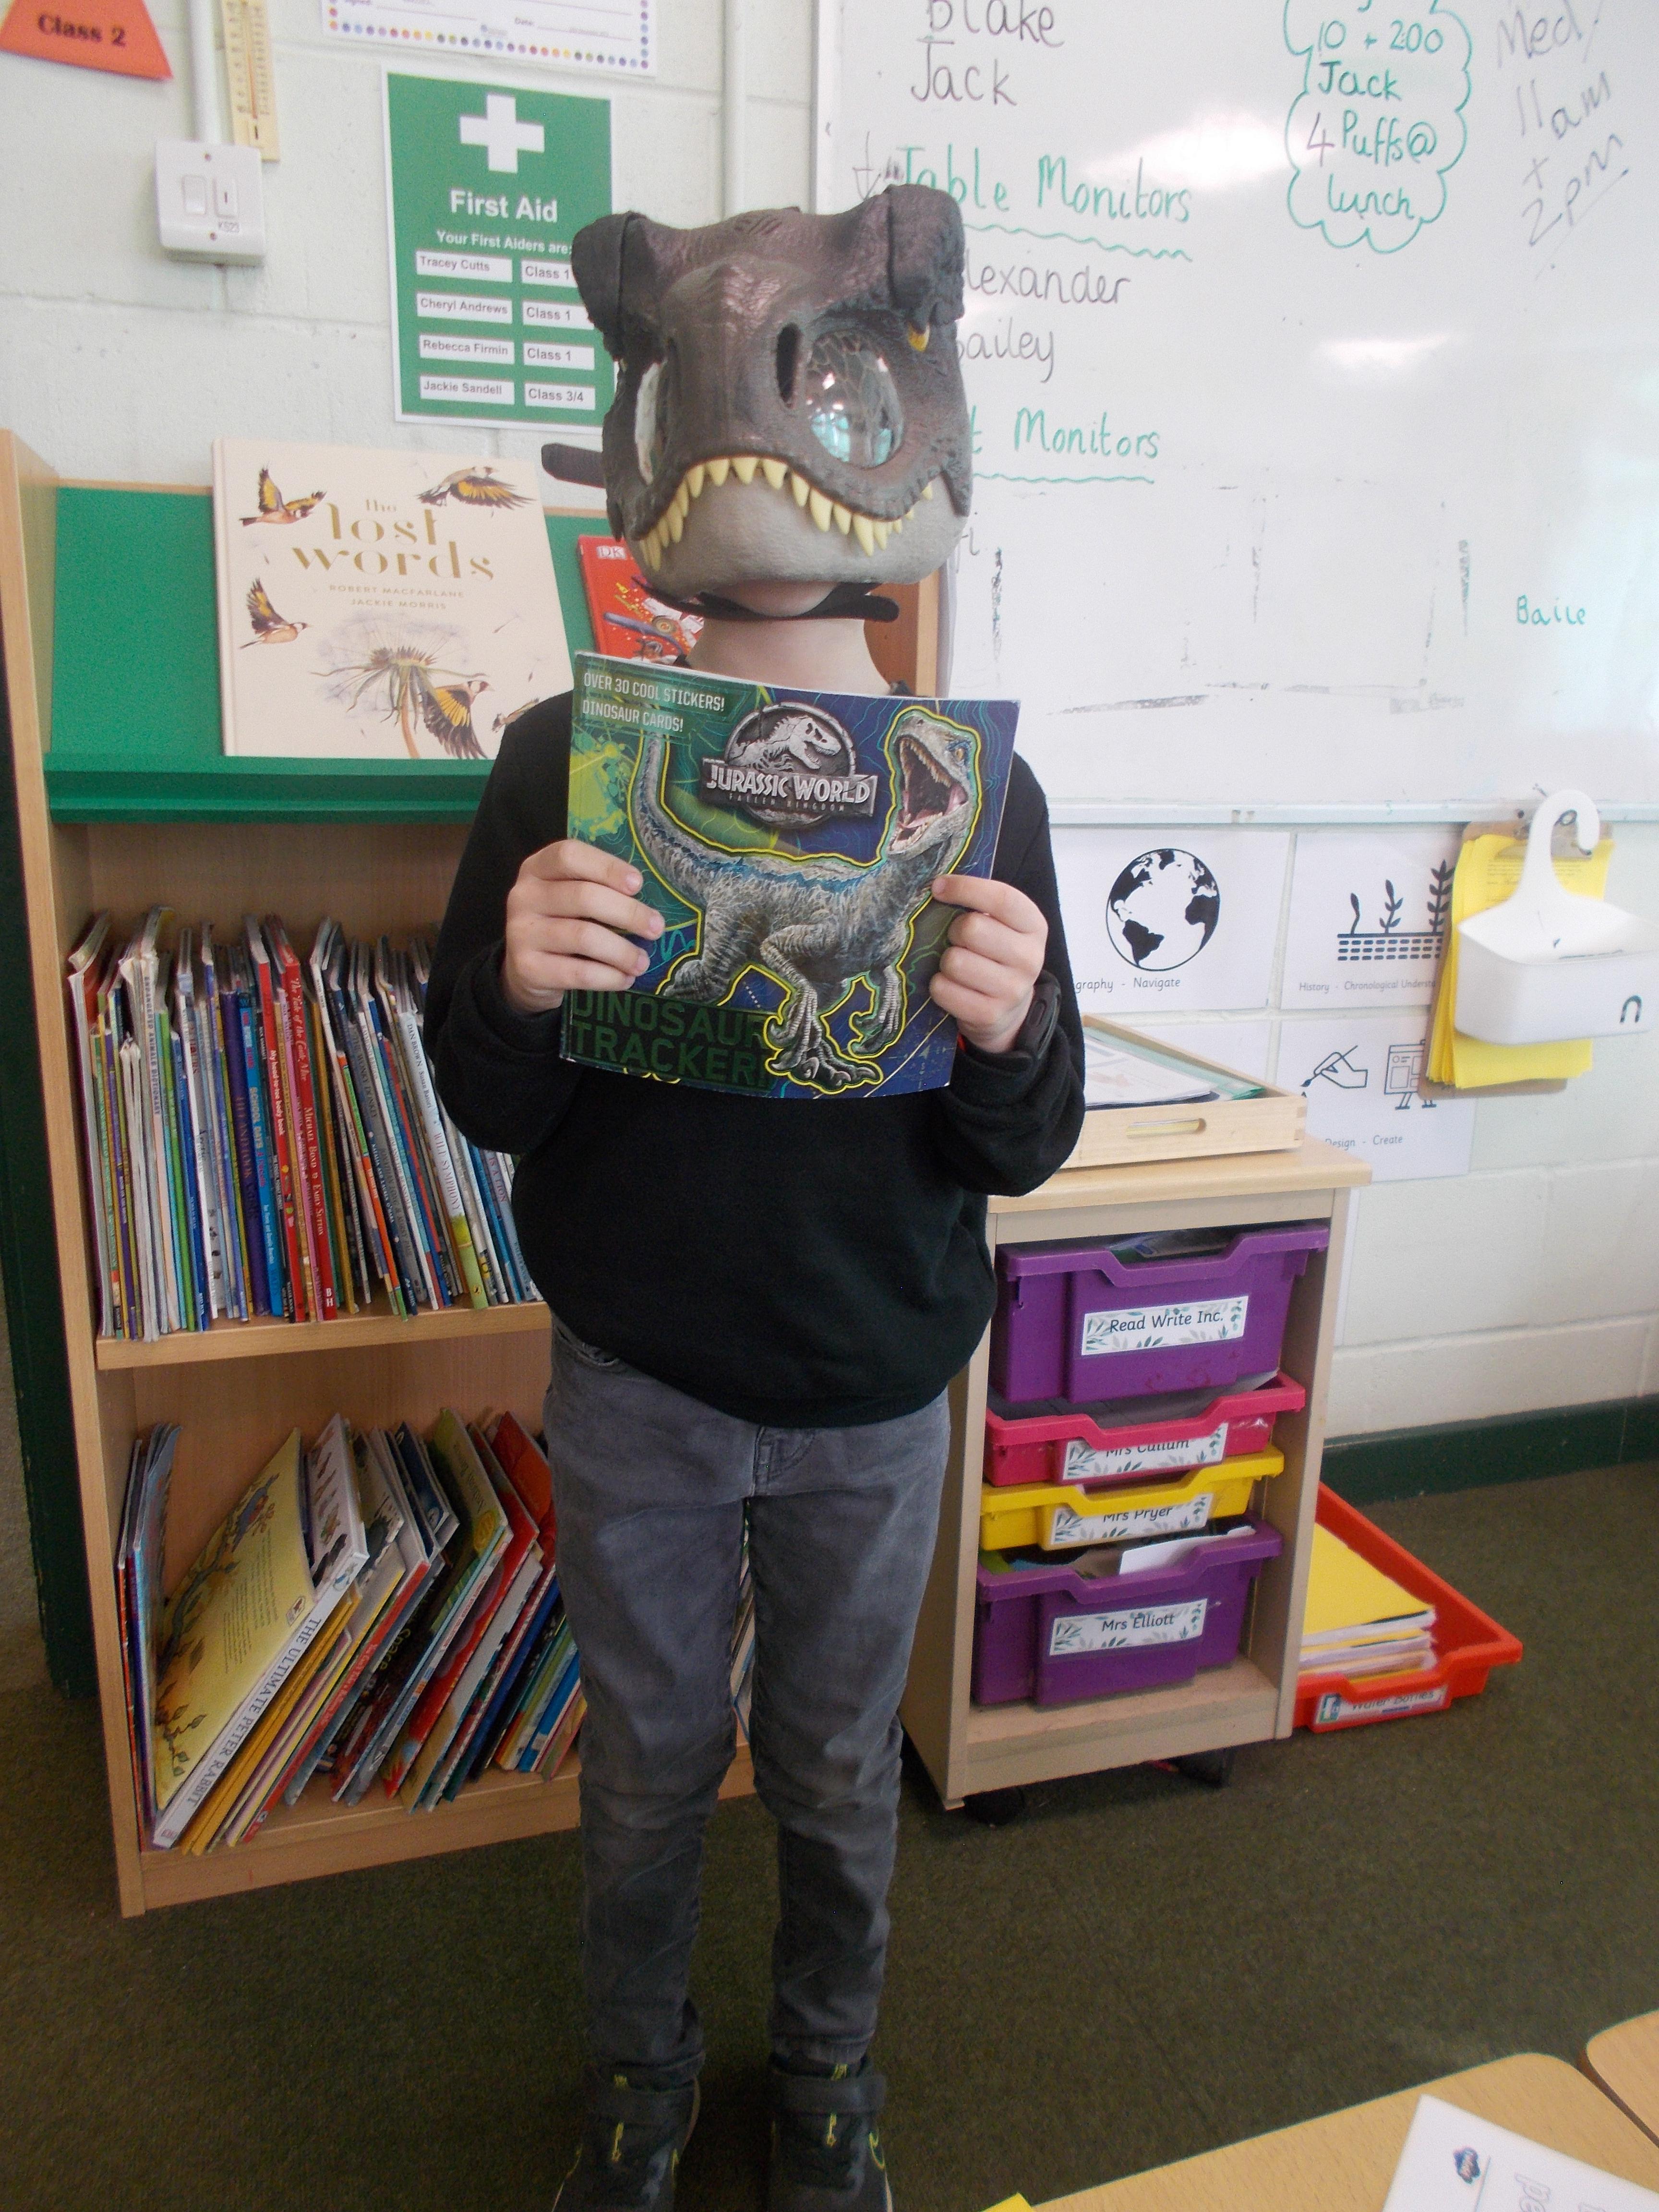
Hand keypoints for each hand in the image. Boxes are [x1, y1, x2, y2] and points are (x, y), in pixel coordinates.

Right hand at [501, 840, 663, 1014]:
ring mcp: (522, 932)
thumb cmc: (561, 923)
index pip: (569, 855)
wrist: (526, 970)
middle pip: (583, 896)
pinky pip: (578, 972)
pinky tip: (624, 979)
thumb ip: (598, 888)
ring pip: (583, 937)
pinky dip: (608, 977)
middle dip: (628, 913)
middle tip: (656, 928)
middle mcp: (524, 896)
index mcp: (537, 868)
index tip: (638, 884)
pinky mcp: (527, 968)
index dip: (607, 867)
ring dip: (622, 951)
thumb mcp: (569, 897)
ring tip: (642, 962)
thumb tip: (649, 902)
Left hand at [928, 874, 1047, 1055]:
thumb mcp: (1002, 926)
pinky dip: (939, 986)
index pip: (1002, 898)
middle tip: (957, 940)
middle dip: (953, 931)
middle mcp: (1029, 958)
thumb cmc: (996, 956)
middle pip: (971, 929)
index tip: (938, 887)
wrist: (1009, 1010)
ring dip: (945, 961)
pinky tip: (952, 986)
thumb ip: (981, 905)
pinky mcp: (989, 1014)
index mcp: (1034, 926)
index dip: (966, 888)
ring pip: (954, 961)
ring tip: (957, 966)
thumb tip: (938, 885)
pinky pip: (943, 989)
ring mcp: (1012, 990)